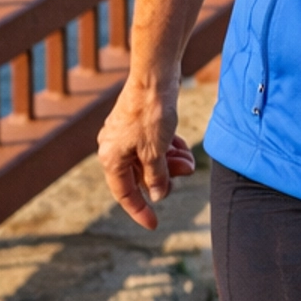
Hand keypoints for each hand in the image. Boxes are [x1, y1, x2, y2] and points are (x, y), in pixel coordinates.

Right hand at [97, 79, 196, 229]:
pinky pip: (152, 144)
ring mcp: (125, 134)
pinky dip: (167, 148)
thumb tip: (158, 195)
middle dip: (165, 176)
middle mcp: (114, 148)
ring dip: (170, 162)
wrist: (155, 75)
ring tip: (189, 159)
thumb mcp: (156, 152)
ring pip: (149, 159)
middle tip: (187, 171)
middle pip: (140, 175)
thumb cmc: (152, 114)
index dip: (140, 211)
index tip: (154, 225)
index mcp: (111, 158)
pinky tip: (182, 147)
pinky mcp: (138, 123)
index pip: (125, 194)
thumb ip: (156, 178)